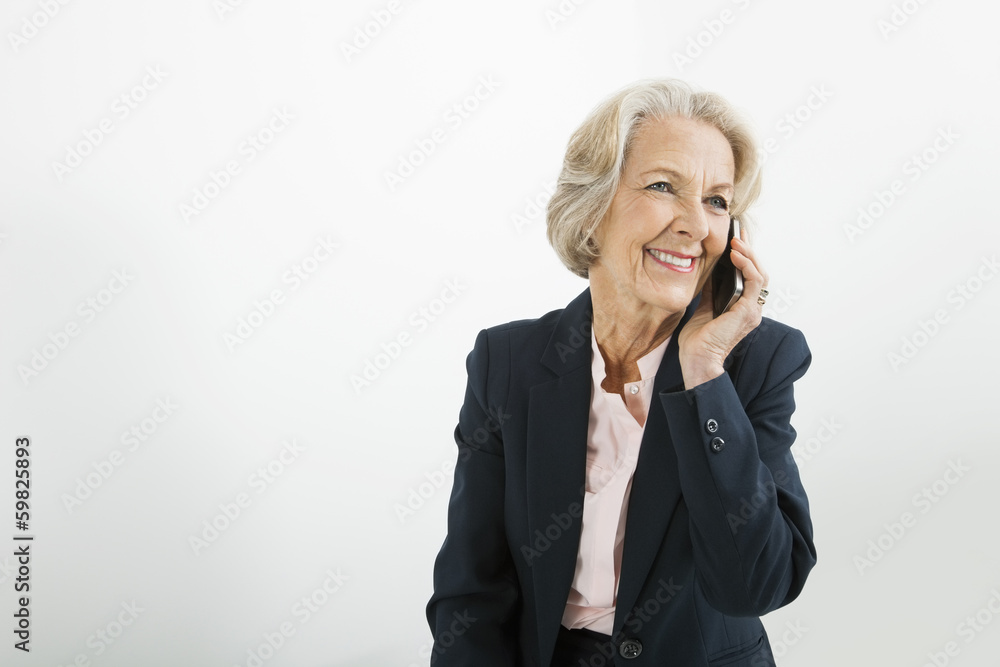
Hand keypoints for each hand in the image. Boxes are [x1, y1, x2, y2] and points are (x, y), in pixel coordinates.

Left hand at [677, 231, 767, 388]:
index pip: (750, 276)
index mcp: (743, 307)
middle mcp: (752, 308)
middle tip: (738, 232)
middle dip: (749, 250)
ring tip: (736, 239)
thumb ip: (711, 290)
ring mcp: (752, 310)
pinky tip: (735, 254)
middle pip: (757, 272)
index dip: (746, 256)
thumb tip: (709, 270)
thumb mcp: (704, 306)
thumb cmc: (698, 338)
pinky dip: (746, 265)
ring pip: (759, 274)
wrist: (696, 358)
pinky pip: (753, 281)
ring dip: (749, 254)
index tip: (738, 237)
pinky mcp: (747, 311)